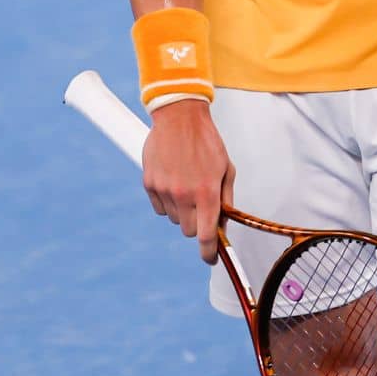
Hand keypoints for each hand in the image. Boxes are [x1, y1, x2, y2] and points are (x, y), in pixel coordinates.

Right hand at [141, 99, 234, 262]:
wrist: (179, 116)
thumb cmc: (206, 141)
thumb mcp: (226, 169)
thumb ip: (226, 200)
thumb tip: (223, 225)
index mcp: (207, 192)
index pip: (207, 236)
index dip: (209, 253)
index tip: (211, 259)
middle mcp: (184, 195)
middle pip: (189, 231)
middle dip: (197, 223)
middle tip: (201, 205)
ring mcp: (164, 190)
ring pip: (174, 219)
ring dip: (182, 211)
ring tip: (187, 185)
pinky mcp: (150, 184)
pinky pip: (159, 208)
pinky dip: (167, 201)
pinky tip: (173, 181)